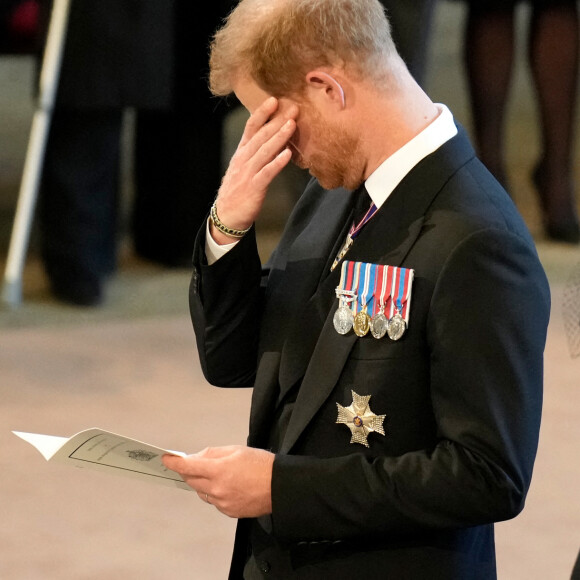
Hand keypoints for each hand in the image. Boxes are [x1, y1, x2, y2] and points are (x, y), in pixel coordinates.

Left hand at [162, 445, 273, 517]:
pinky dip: (214, 492)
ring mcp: (222, 502)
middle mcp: (217, 489)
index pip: (188, 466)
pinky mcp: (228, 511)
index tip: (166, 459)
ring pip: (201, 492)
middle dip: (189, 471)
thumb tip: (196, 457)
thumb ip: (213, 454)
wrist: (279, 486)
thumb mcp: (236, 450)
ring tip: (217, 473)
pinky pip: (213, 501)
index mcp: (219, 470)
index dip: (175, 462)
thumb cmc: (261, 465)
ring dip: (202, 482)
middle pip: (191, 480)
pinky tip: (227, 485)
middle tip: (191, 463)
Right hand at [211, 97, 297, 242]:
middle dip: (277, 121)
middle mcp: (244, 159)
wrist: (227, 215)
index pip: (251, 128)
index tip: (274, 100)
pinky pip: (267, 172)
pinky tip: (287, 154)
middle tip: (293, 108)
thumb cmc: (239, 190)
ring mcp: (248, 172)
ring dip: (279, 137)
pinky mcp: (254, 187)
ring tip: (292, 124)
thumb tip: (274, 139)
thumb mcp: (244, 167)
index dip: (262, 113)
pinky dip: (277, 162)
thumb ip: (257, 153)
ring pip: (264, 151)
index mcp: (241, 153)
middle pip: (260, 136)